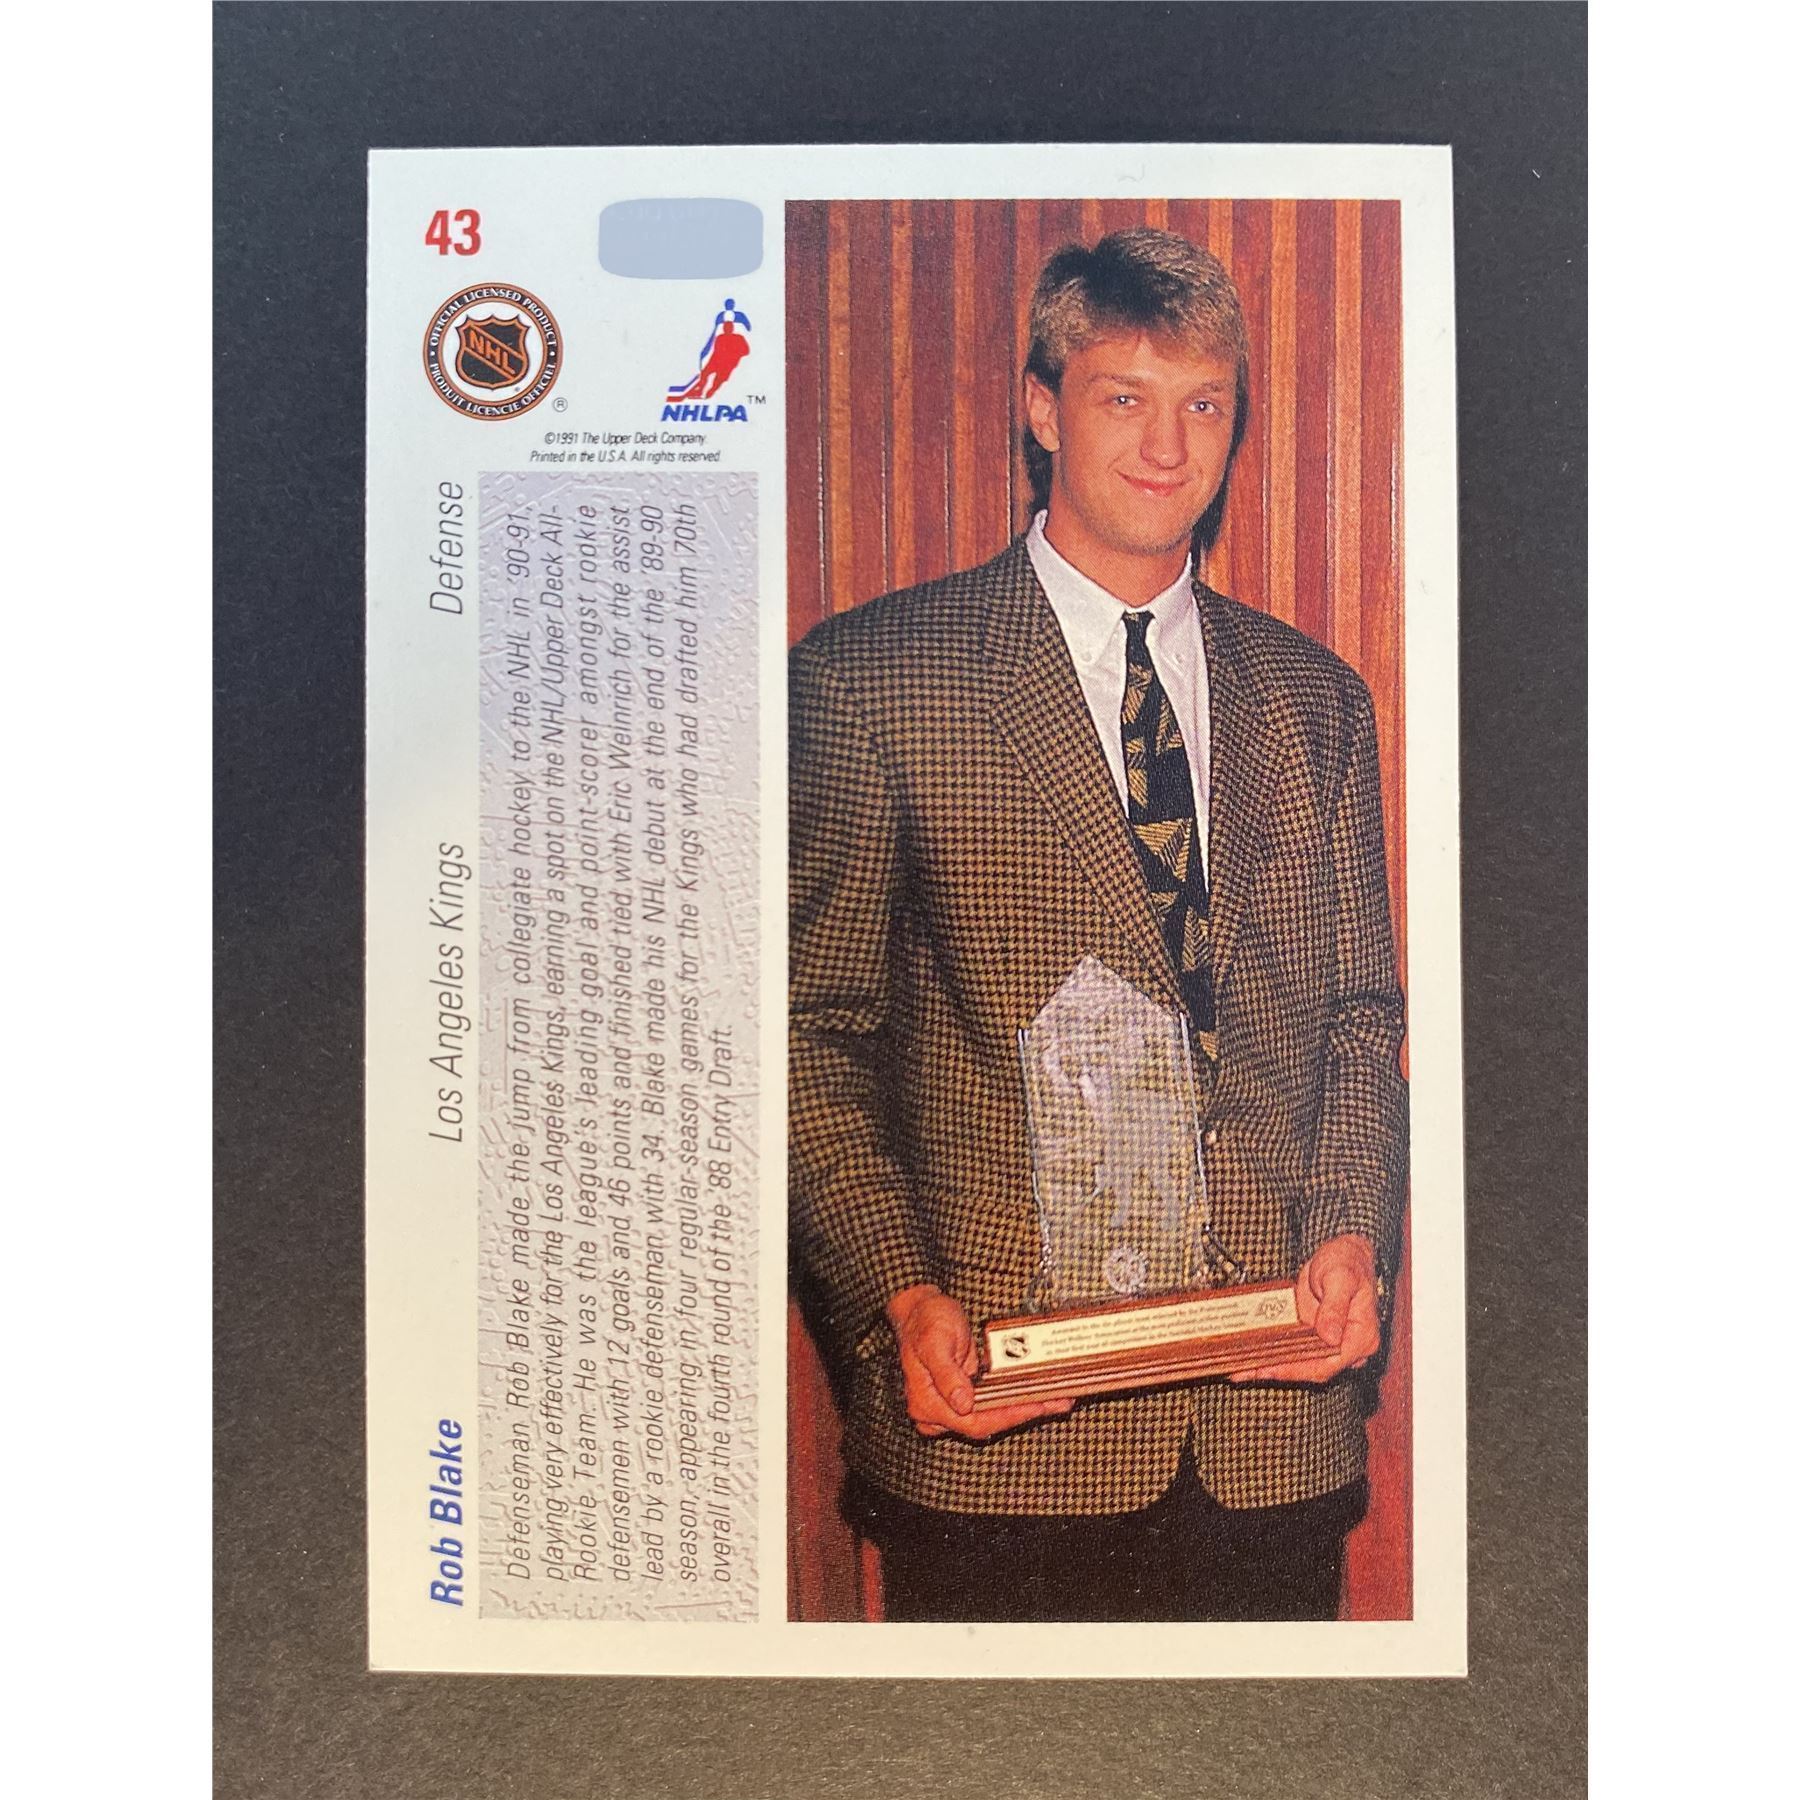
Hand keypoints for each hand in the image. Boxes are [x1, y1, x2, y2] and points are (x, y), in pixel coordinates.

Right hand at [887, 1284, 1074, 1438]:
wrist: (920, 1308)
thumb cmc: (925, 1321)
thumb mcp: (934, 1342)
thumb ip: (946, 1374)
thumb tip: (963, 1404)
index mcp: (927, 1404)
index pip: (973, 1422)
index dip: (1006, 1417)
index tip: (1034, 1408)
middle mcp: (939, 1411)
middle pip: (987, 1422)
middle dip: (1024, 1413)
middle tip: (1057, 1402)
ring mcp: (953, 1403)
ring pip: (993, 1414)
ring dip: (1025, 1407)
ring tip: (1057, 1399)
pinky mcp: (965, 1393)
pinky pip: (993, 1400)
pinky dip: (1016, 1397)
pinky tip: (1039, 1391)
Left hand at [1228, 1235, 1381, 1384]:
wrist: (1344, 1254)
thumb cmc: (1348, 1263)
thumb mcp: (1341, 1278)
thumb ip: (1335, 1306)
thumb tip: (1330, 1336)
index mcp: (1361, 1338)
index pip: (1328, 1364)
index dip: (1299, 1369)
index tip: (1274, 1368)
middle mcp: (1346, 1347)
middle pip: (1312, 1368)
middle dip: (1279, 1371)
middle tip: (1249, 1370)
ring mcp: (1329, 1343)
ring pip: (1300, 1363)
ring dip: (1271, 1366)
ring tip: (1242, 1368)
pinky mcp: (1314, 1336)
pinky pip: (1294, 1349)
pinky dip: (1274, 1353)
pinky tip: (1251, 1356)